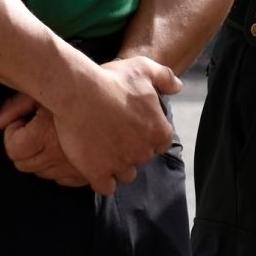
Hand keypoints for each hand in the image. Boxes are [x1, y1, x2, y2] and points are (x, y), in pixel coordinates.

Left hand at [0, 92, 88, 188]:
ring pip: (45, 176)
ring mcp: (78, 168)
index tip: (24, 121)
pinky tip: (69, 150)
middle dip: (26, 148)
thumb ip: (14, 107)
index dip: (14, 133)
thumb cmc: (77, 88)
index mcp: (46, 133)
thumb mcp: (42, 90)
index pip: (13, 149)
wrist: (118, 95)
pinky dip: (63, 170)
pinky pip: (67, 182)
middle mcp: (61, 154)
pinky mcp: (94, 174)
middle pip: (25, 165)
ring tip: (54, 136)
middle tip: (36, 129)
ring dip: (43, 160)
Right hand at [41, 56, 180, 195]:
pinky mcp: (98, 172)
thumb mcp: (144, 68)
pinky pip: (106, 187)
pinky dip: (102, 179)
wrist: (78, 92)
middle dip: (132, 149)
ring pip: (126, 175)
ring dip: (118, 166)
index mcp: (159, 131)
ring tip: (104, 151)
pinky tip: (94, 165)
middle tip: (115, 134)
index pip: (160, 142)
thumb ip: (165, 77)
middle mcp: (144, 152)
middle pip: (142, 158)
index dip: (147, 134)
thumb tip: (177, 87)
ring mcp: (121, 165)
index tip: (133, 126)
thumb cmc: (111, 78)